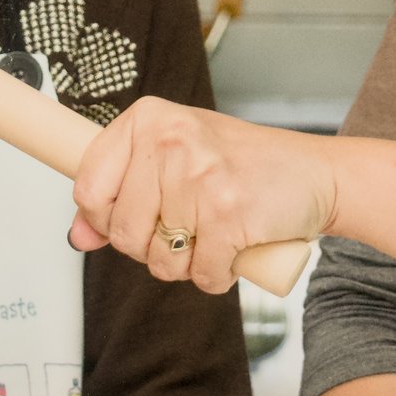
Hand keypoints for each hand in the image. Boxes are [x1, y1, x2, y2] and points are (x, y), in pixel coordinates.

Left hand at [69, 97, 336, 293]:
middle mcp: (171, 141)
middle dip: (150, 247)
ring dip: (186, 265)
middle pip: (122, 232)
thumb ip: (123, 192)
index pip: (88, 185)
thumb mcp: (176, 160)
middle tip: (184, 229)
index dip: (104, 217)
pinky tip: (232, 251)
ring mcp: (200, 177)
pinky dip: (217, 276)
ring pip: (160, 260)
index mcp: (149, 119)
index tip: (127, 218)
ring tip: (210, 236)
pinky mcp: (229, 215)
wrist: (317, 173)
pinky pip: (200, 275)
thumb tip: (78, 234)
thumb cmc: (244, 164)